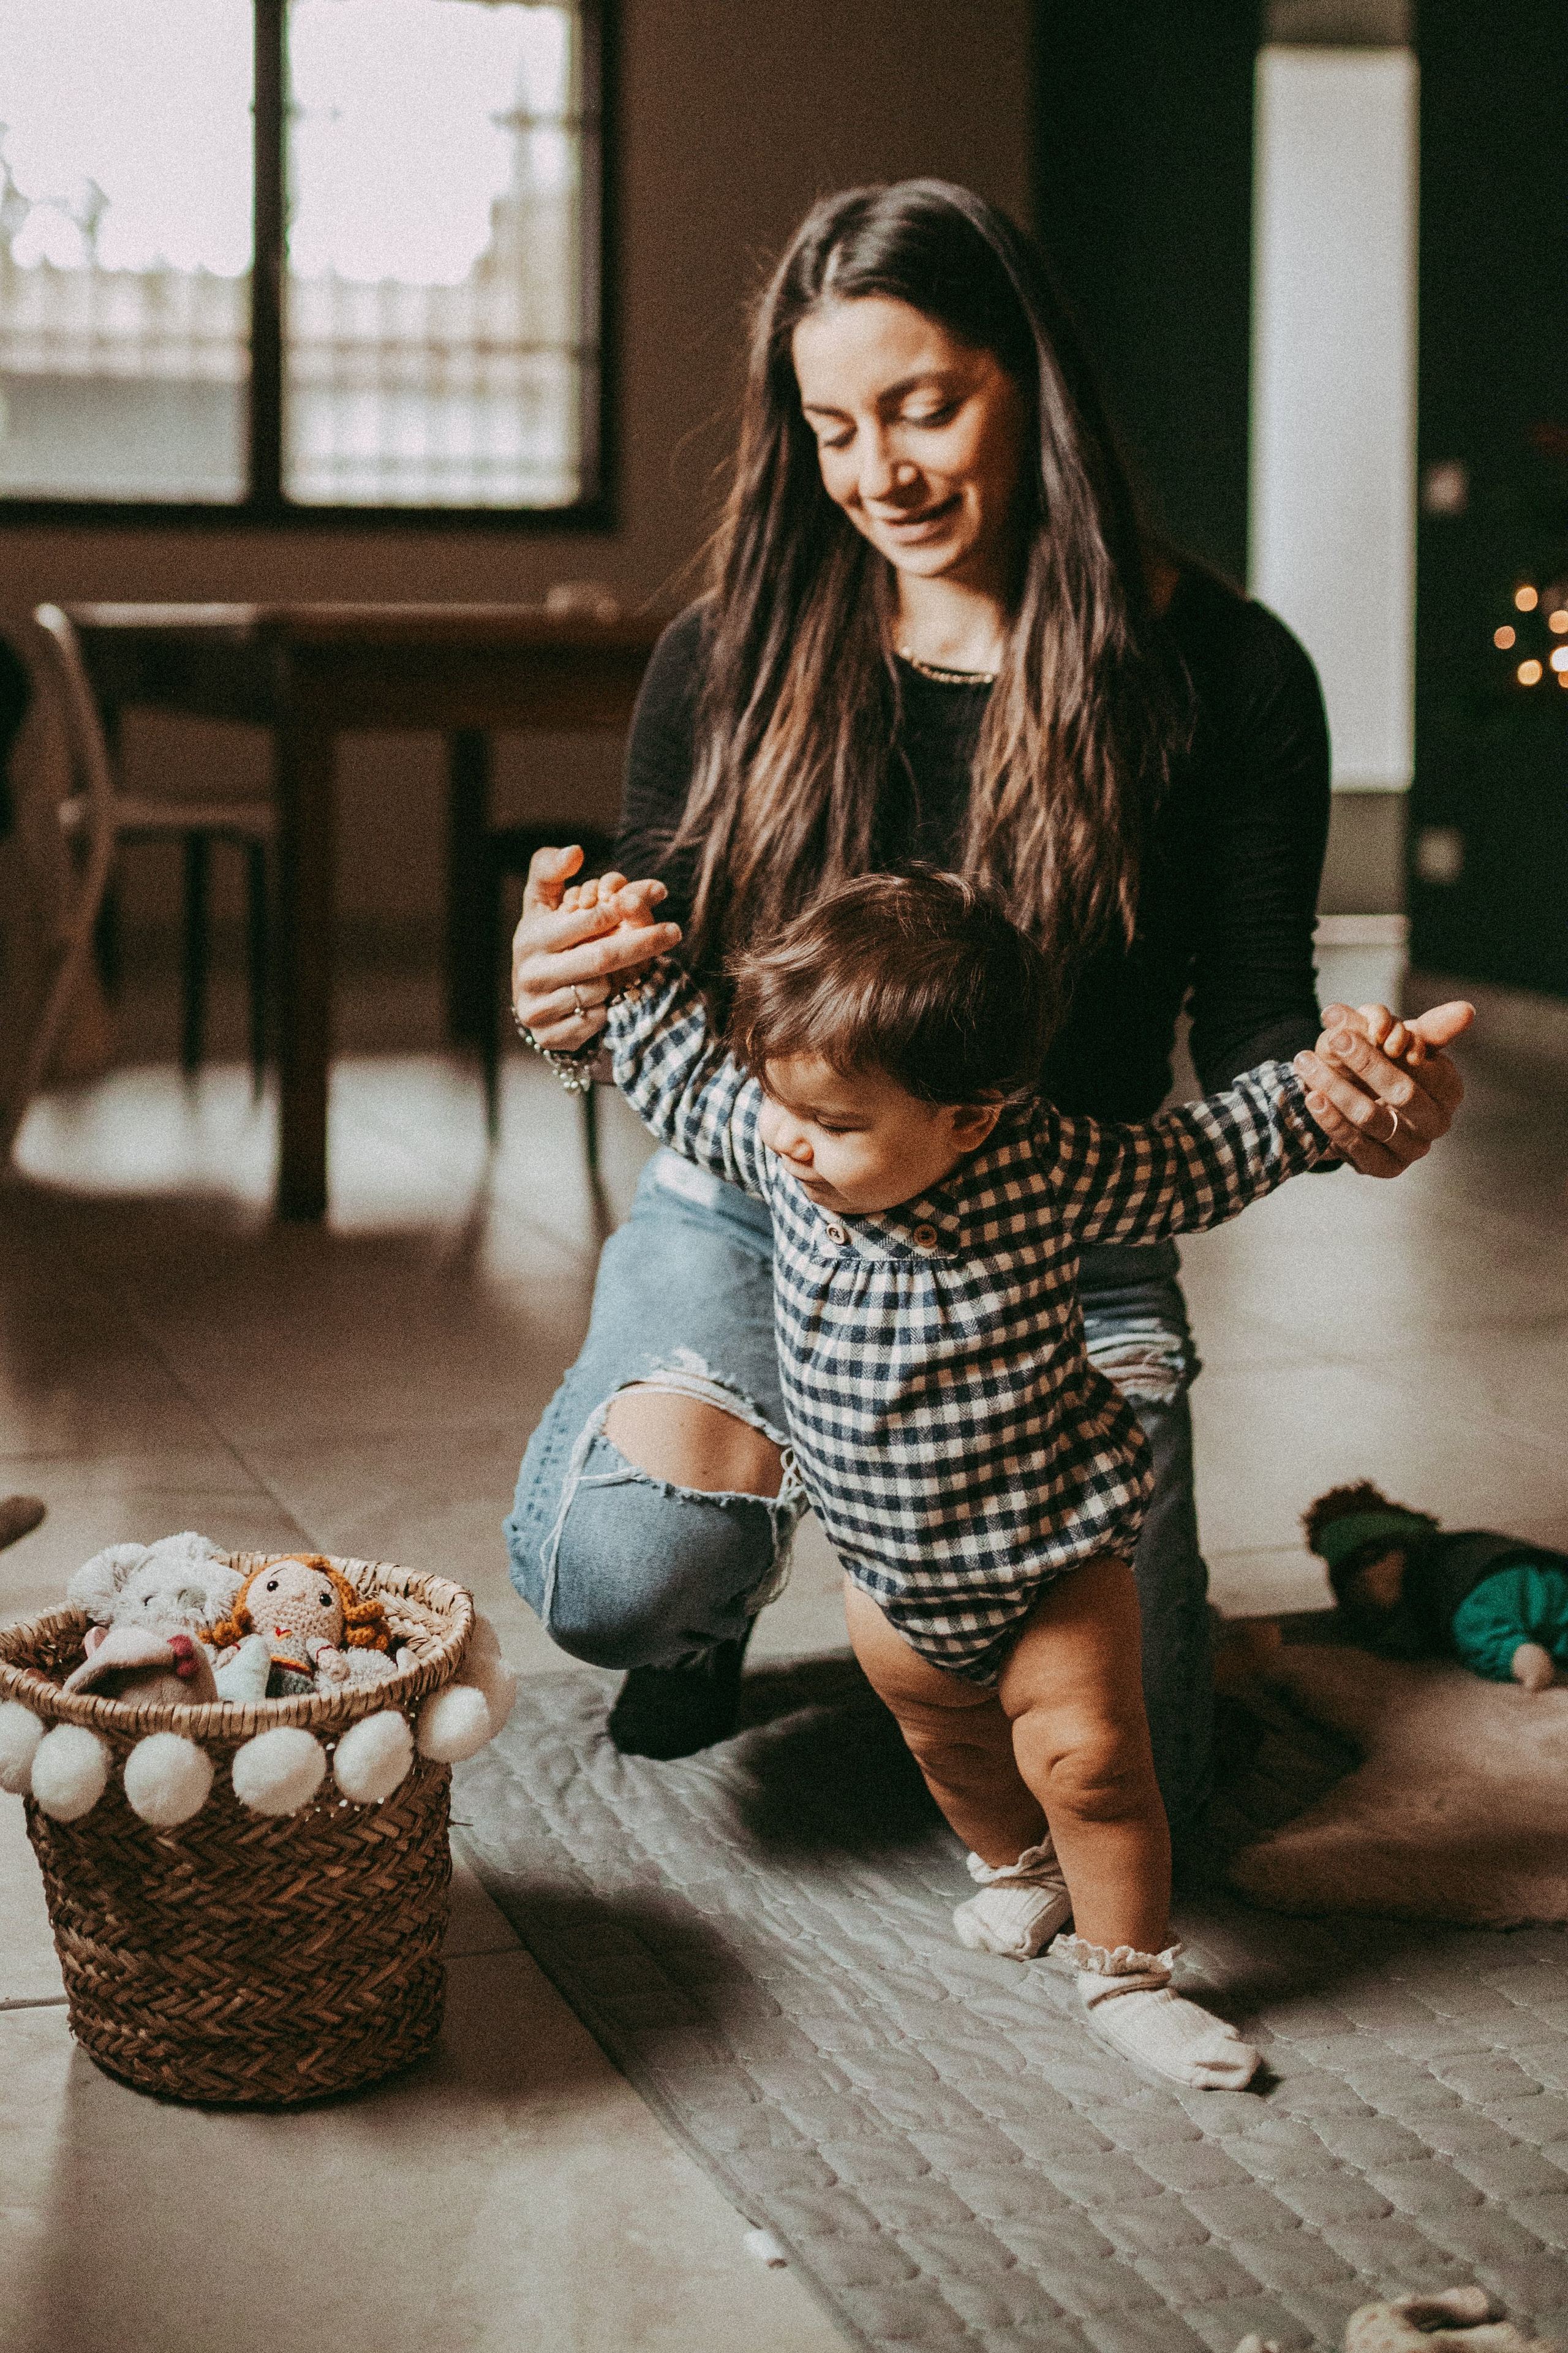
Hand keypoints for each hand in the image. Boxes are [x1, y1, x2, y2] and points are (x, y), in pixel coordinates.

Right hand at [510, 845, 680, 1053]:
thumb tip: (576, 852)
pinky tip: (613, 995)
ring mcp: (538, 1008)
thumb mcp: (541, 901)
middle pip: (601, 958)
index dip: (623, 910)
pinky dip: (611, 1006)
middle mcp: (531, 975)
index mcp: (530, 938)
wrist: (530, 995)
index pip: (588, 921)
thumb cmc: (546, 938)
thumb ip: (551, 868)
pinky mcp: (551, 1036)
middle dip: (643, 943)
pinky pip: (597, 1020)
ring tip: (630, 967)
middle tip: (674, 931)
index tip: (657, 896)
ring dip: (624, 978)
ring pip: (601, 991)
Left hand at [1293, 999, 1473, 1177]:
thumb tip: (1467, 1010)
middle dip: (1366, 1063)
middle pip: (1402, 1093)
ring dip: (1336, 1088)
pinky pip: (1355, 1145)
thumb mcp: (1402, 1040)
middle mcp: (1437, 1123)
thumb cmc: (1382, 1065)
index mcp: (1449, 1090)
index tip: (1371, 1028)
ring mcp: (1412, 1149)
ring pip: (1372, 1118)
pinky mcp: (1384, 1167)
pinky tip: (1312, 1097)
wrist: (1352, 1100)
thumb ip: (1429, 1027)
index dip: (1401, 1047)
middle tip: (1336, 1038)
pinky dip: (1330, 1120)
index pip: (1430, 1069)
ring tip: (1306, 1063)